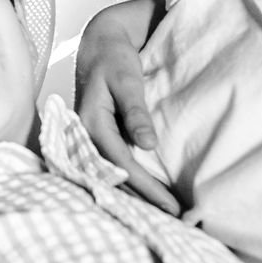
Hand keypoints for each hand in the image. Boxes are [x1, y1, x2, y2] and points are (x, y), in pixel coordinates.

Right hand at [74, 0, 178, 214]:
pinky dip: (133, 179)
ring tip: (166, 211)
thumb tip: (147, 144)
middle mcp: (85, 134)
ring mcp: (90, 137)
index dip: (147, 186)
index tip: (172, 205)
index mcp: (90, 122)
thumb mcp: (126, 79)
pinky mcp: (99, 137)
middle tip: (176, 218)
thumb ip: (135, 111)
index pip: (121, 163)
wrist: (99, 44)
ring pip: (114, 173)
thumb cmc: (112, 58)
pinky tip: (150, 190)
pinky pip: (115, 164)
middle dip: (144, 198)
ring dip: (138, 192)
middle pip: (115, 176)